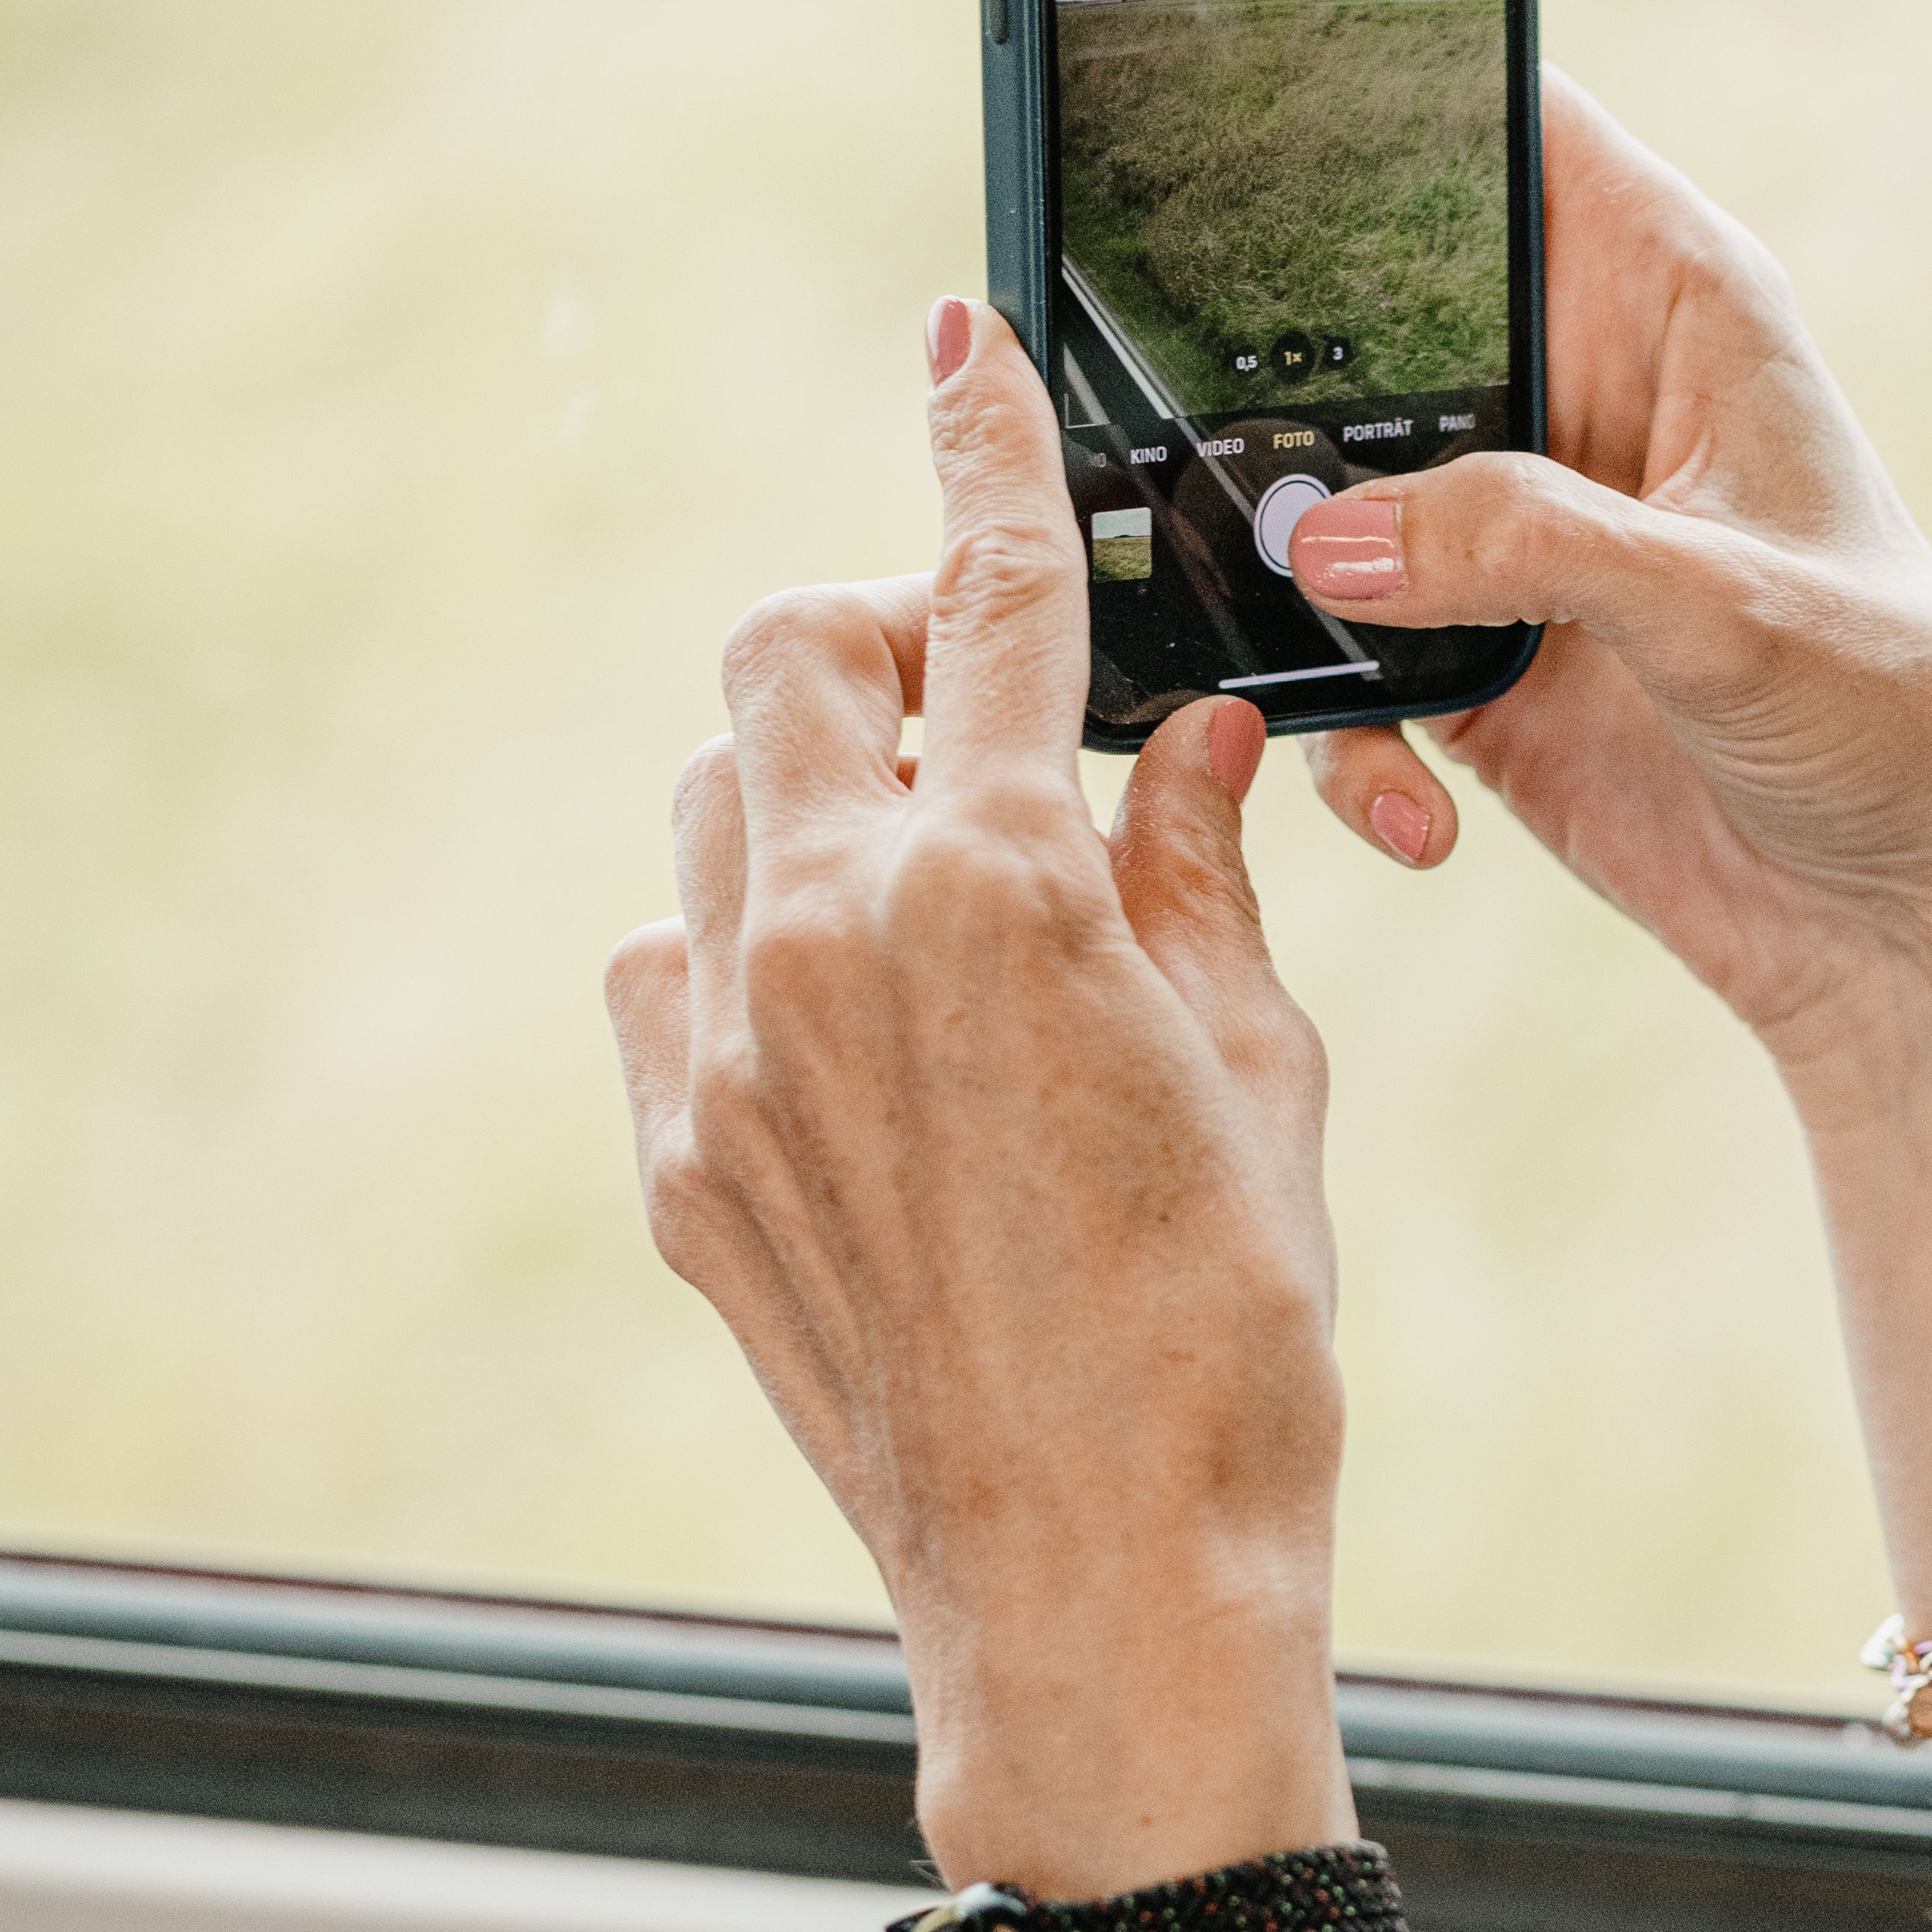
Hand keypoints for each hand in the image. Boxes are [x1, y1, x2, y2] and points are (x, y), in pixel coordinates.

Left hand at [605, 300, 1353, 1893]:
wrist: (1106, 1583)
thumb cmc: (1231, 1332)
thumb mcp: (1259, 1069)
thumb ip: (1199, 873)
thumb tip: (1194, 742)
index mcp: (1002, 889)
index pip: (991, 599)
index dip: (983, 450)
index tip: (961, 347)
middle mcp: (830, 940)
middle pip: (783, 661)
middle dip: (877, 643)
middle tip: (981, 713)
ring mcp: (731, 1054)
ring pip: (714, 809)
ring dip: (815, 794)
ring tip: (938, 882)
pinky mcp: (686, 1162)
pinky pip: (671, 972)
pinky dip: (753, 948)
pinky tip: (861, 1025)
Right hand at [1291, 78, 1931, 1056]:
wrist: (1908, 917)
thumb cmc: (1890, 716)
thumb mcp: (1725, 608)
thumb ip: (1529, 544)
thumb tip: (1331, 540)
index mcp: (1670, 304)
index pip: (1518, 129)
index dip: (1397, 87)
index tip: (1250, 105)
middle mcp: (1577, 394)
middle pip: (1371, 312)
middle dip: (1274, 368)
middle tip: (1195, 433)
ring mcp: (1512, 529)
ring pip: (1326, 491)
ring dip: (1288, 573)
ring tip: (1304, 655)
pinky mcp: (1470, 657)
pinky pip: (1341, 661)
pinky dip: (1345, 732)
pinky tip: (1416, 808)